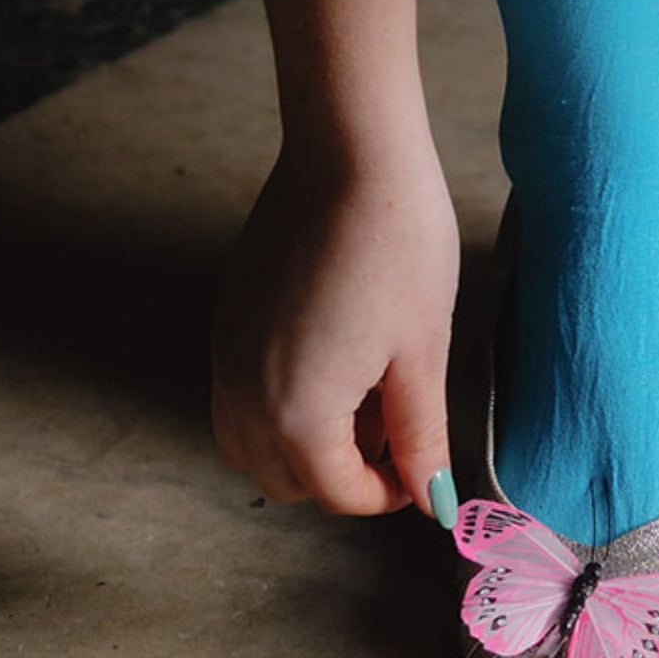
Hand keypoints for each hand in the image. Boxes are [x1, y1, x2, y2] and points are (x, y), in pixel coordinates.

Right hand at [212, 128, 459, 516]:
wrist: (350, 155)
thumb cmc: (398, 248)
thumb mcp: (422, 353)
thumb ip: (420, 437)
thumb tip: (432, 501)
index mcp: (297, 415)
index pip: (337, 492)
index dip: (388, 493)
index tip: (424, 469)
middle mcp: (243, 394)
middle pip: (285, 478)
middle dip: (343, 472)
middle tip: (399, 428)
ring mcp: (227, 352)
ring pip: (251, 441)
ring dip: (305, 443)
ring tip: (368, 393)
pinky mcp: (228, 316)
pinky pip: (240, 393)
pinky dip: (281, 403)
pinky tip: (337, 355)